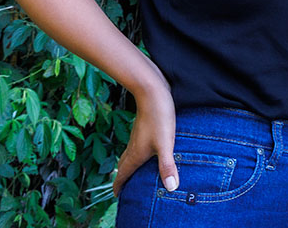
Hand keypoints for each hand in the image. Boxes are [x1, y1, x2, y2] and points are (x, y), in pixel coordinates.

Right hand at [113, 71, 178, 195]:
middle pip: (123, 166)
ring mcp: (137, 136)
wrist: (151, 90)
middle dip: (123, 179)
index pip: (122, 174)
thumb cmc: (158, 116)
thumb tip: (171, 188)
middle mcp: (133, 146)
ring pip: (129, 155)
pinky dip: (136, 155)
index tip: (116, 197)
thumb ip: (167, 166)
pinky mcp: (142, 128)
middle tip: (124, 190)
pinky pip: (135, 146)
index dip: (119, 186)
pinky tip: (147, 152)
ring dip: (129, 166)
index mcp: (136, 154)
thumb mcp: (165, 143)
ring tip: (135, 174)